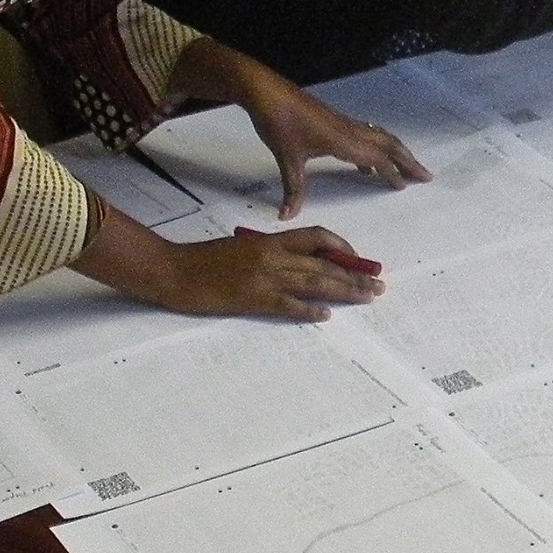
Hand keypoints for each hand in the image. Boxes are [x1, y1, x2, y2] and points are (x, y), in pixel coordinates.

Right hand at [74, 214, 382, 321]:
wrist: (174, 270)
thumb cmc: (205, 258)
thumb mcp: (242, 246)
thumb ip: (270, 251)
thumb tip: (297, 263)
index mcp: (270, 240)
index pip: (317, 237)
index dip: (342, 248)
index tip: (358, 259)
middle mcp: (273, 256)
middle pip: (325, 264)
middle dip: (355, 274)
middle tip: (378, 284)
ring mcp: (265, 278)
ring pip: (315, 283)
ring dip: (345, 291)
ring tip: (367, 297)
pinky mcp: (253, 300)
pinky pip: (289, 305)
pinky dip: (310, 310)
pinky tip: (326, 315)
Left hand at [166, 39, 430, 217]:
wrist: (267, 92)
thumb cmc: (279, 124)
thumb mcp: (287, 160)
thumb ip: (293, 190)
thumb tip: (287, 217)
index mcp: (344, 141)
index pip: (378, 159)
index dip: (393, 173)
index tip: (406, 187)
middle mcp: (350, 131)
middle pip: (389, 145)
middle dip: (409, 161)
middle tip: (426, 175)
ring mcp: (344, 123)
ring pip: (380, 137)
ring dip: (397, 152)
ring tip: (407, 167)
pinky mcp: (336, 120)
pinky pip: (366, 135)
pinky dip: (376, 148)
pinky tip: (367, 164)